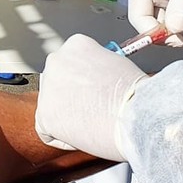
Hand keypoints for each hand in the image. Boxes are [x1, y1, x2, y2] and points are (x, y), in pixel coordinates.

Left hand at [35, 35, 146, 161]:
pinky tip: (84, 135)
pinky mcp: (45, 116)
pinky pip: (48, 131)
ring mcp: (48, 88)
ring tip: (92, 123)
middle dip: (71, 97)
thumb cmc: (137, 94)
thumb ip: (98, 69)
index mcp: (75, 45)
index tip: (95, 93)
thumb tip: (93, 82)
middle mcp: (56, 61)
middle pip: (57, 82)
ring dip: (67, 116)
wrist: (137, 114)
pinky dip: (63, 138)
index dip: (84, 83)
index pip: (70, 64)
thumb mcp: (117, 65)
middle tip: (92, 110)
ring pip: (51, 105)